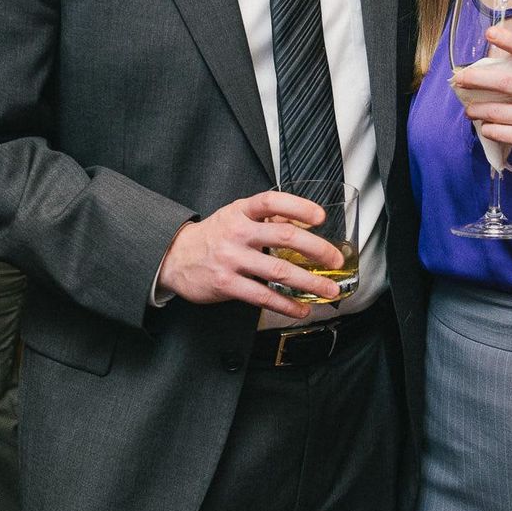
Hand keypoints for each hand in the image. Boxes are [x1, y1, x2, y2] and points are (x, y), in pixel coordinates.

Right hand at [157, 190, 342, 316]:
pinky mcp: (227, 284)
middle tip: (335, 259)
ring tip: (328, 289)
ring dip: (309, 282)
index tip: (320, 217)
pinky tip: (301, 309)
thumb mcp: (236, 216)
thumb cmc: (214, 235)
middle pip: (283, 236)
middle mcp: (237, 232)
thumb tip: (301, 218)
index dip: (299, 207)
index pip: (272, 202)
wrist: (175, 257)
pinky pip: (263, 296)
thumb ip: (267, 217)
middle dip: (316, 249)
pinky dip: (286, 305)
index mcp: (241, 211)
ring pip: (278, 270)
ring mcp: (231, 258)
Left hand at [461, 25, 511, 176]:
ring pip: (496, 111)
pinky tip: (486, 126)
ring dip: (476, 109)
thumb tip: (503, 64)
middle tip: (460, 79)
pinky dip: (488, 129)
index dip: (508, 41)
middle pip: (503, 83)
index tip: (489, 33)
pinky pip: (501, 133)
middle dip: (475, 79)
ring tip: (470, 109)